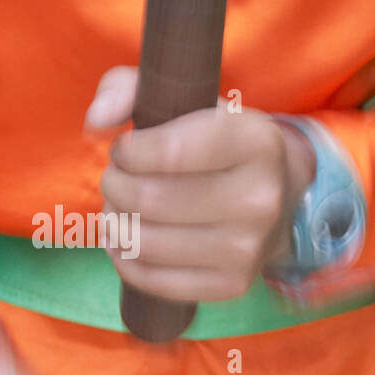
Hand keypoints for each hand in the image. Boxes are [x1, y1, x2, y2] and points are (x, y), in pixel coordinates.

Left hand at [85, 66, 315, 302]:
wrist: (277, 194)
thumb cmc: (215, 140)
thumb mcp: (184, 97)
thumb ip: (129, 89)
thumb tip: (96, 120)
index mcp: (255, 142)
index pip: (166, 152)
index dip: (127, 151)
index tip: (125, 148)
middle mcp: (260, 199)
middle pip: (149, 200)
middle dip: (115, 186)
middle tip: (116, 178)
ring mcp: (249, 248)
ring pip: (145, 243)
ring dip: (114, 223)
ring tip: (119, 207)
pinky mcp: (232, 285)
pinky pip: (153, 280)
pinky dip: (124, 258)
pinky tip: (126, 239)